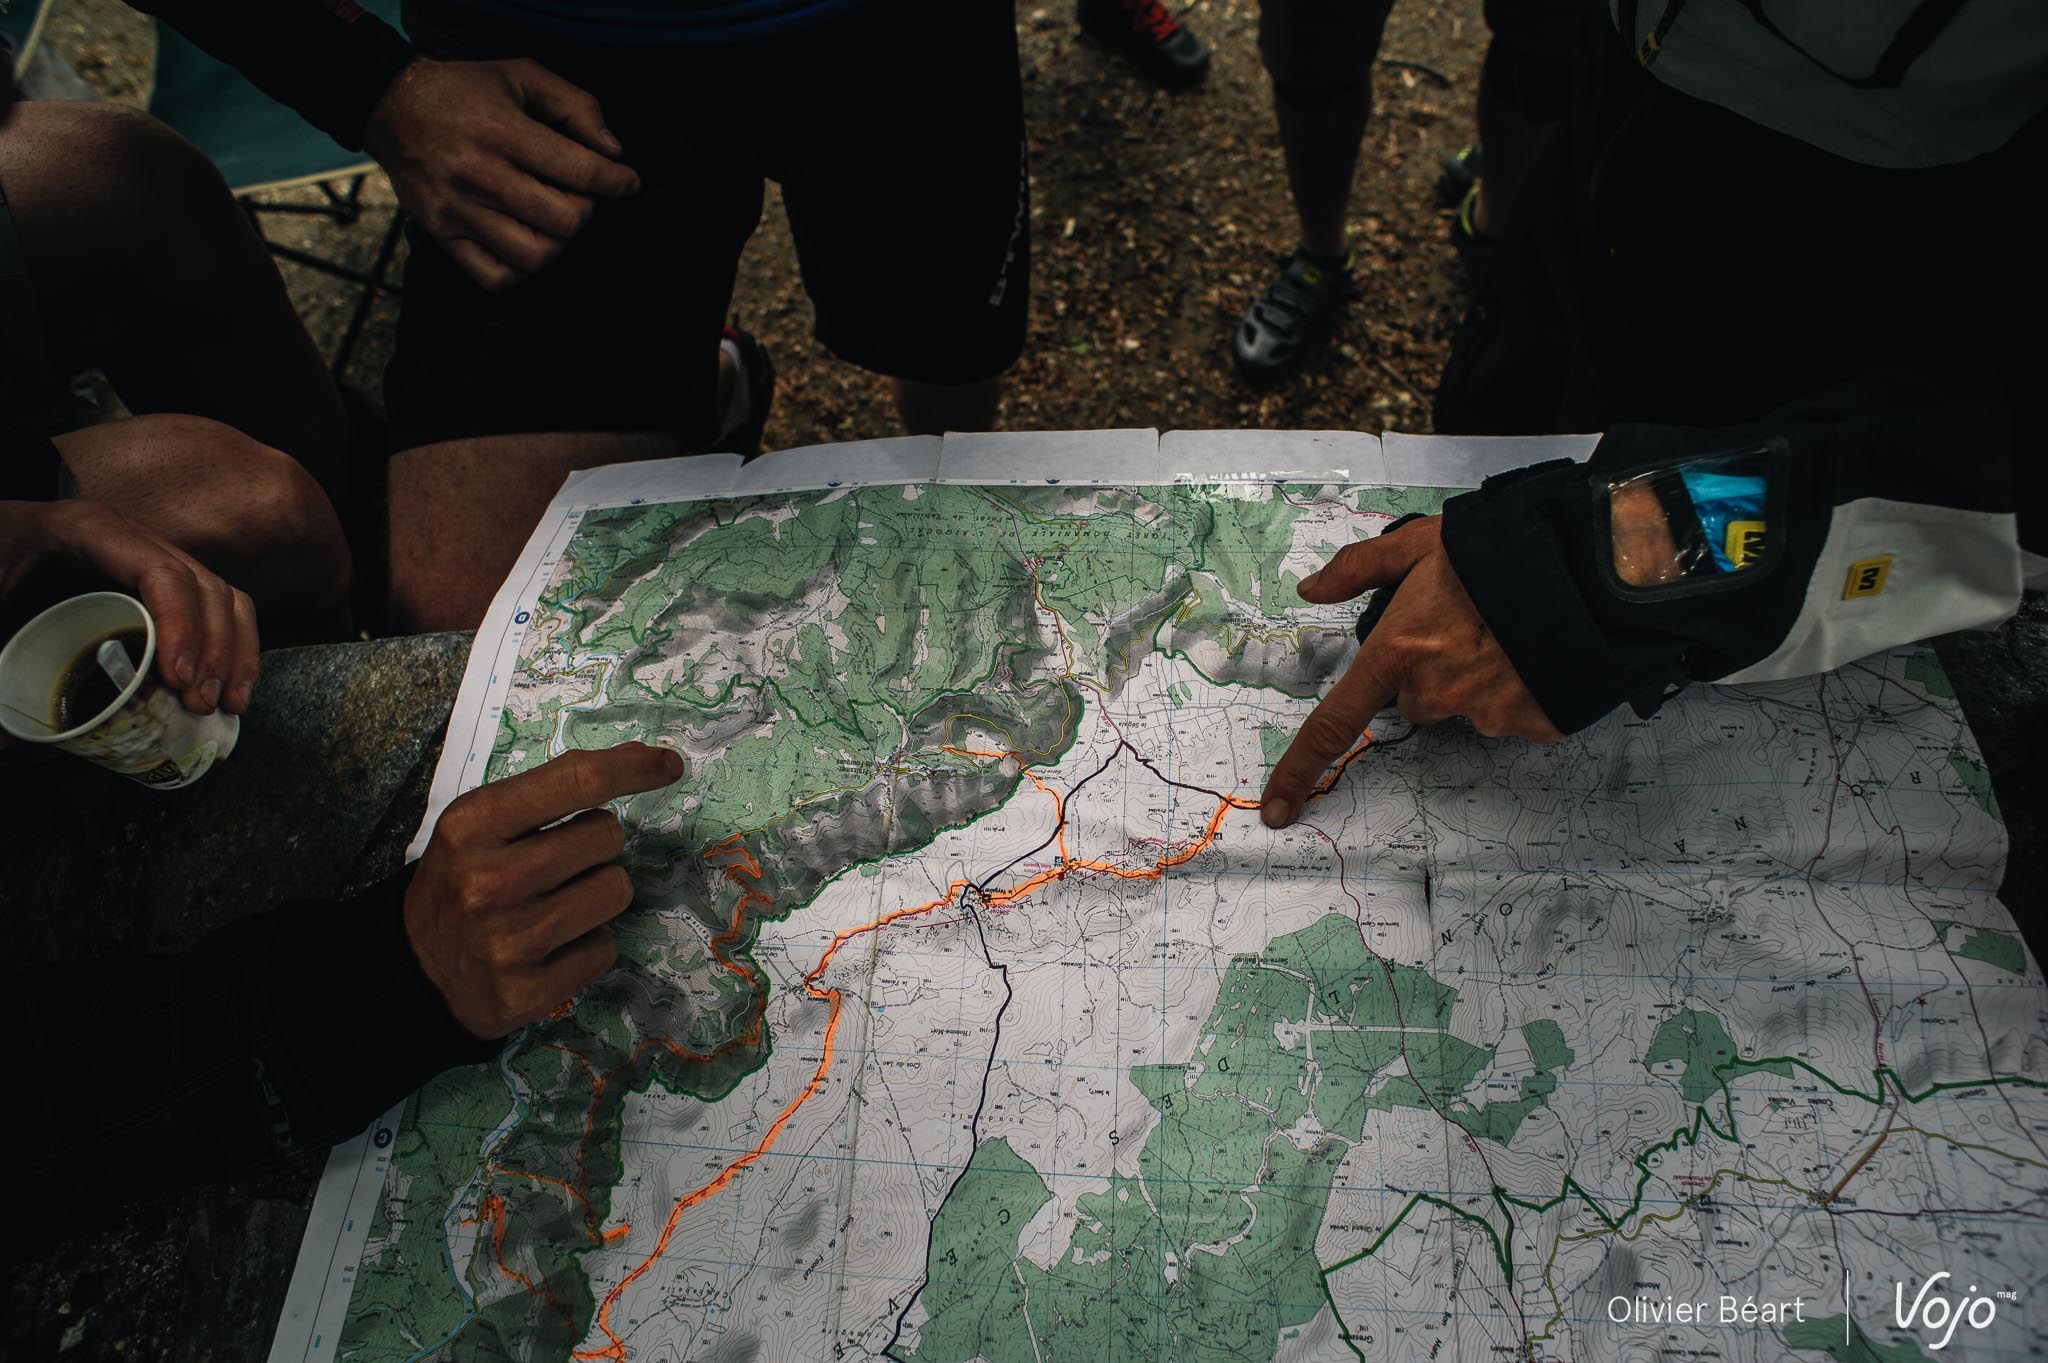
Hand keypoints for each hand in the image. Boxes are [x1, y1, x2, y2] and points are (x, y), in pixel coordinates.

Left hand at [0, 499, 258, 715]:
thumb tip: (3, 747)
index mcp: (89, 532)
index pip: (160, 573)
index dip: (182, 626)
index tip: (179, 680)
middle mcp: (133, 539)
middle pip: (204, 587)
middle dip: (216, 650)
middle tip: (202, 704)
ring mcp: (153, 557)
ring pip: (222, 596)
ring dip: (235, 653)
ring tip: (227, 703)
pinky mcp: (160, 580)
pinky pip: (215, 606)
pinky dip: (233, 647)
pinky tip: (232, 686)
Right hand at [364, 56, 640, 291]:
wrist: (391, 105)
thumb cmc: (466, 91)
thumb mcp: (521, 75)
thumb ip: (575, 105)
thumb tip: (613, 150)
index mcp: (504, 132)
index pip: (581, 172)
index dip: (617, 182)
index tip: (627, 182)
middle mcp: (481, 175)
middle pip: (564, 221)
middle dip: (585, 211)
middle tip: (578, 196)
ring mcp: (459, 210)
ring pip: (535, 256)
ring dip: (558, 243)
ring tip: (552, 220)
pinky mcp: (442, 234)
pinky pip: (494, 277)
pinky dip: (521, 271)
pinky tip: (526, 244)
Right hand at [404, 742, 685, 1037]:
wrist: (414, 968)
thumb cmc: (461, 880)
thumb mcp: (483, 823)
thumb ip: (554, 789)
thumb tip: (641, 758)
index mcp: (473, 825)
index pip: (576, 780)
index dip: (633, 768)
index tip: (669, 764)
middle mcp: (487, 881)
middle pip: (606, 837)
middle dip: (596, 846)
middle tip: (559, 864)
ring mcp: (507, 942)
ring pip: (615, 891)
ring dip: (599, 893)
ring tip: (557, 904)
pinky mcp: (527, 992)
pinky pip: (605, 948)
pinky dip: (588, 944)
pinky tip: (550, 947)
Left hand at [1260, 515, 1559, 827]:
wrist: (1593, 566)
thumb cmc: (1501, 549)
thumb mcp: (1419, 543)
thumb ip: (1358, 569)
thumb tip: (1310, 589)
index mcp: (1398, 652)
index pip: (1335, 723)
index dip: (1300, 769)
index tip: (1277, 809)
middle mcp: (1437, 692)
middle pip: (1415, 702)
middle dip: (1431, 672)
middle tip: (1464, 625)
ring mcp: (1487, 714)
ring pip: (1464, 709)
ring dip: (1477, 679)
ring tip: (1508, 632)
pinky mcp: (1532, 725)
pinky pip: (1511, 717)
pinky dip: (1520, 690)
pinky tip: (1536, 653)